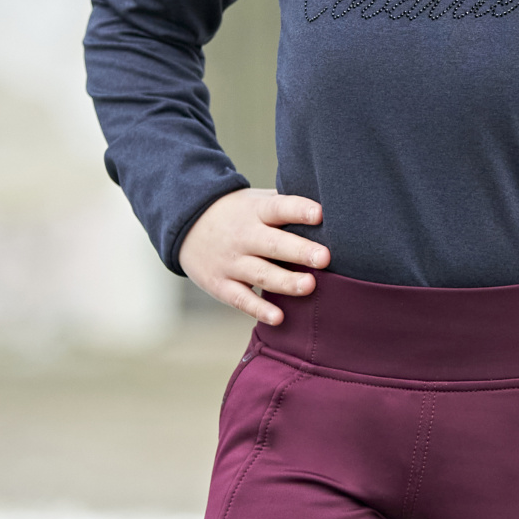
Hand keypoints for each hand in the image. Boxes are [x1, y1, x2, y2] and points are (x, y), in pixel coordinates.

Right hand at [179, 188, 327, 325]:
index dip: (299, 210)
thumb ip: (287, 205)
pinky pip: (241, 299)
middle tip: (325, 258)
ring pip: (260, 273)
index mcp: (256, 211)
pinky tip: (279, 317)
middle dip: (299, 251)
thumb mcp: (257, 201)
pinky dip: (259, 309)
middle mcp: (243, 236)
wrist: (186, 224)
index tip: (320, 213)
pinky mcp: (220, 284)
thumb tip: (332, 208)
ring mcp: (230, 262)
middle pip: (273, 244)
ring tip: (309, 286)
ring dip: (285, 282)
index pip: (279, 207)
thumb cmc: (239, 214)